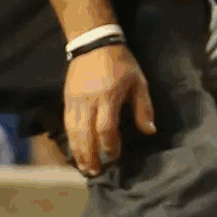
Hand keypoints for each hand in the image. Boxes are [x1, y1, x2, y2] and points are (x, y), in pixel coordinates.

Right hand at [61, 42, 156, 176]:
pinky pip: (66, 124)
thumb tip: (150, 132)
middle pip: (85, 134)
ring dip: (77, 152)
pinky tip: (75, 151)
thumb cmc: (121, 63)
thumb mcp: (139, 82)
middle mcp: (88, 101)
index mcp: (108, 96)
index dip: (109, 145)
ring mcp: (74, 100)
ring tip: (84, 168)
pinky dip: (70, 140)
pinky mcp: (66, 99)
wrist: (94, 43)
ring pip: (72, 131)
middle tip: (95, 172)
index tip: (114, 156)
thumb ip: (144, 108)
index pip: (105, 128)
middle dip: (89, 155)